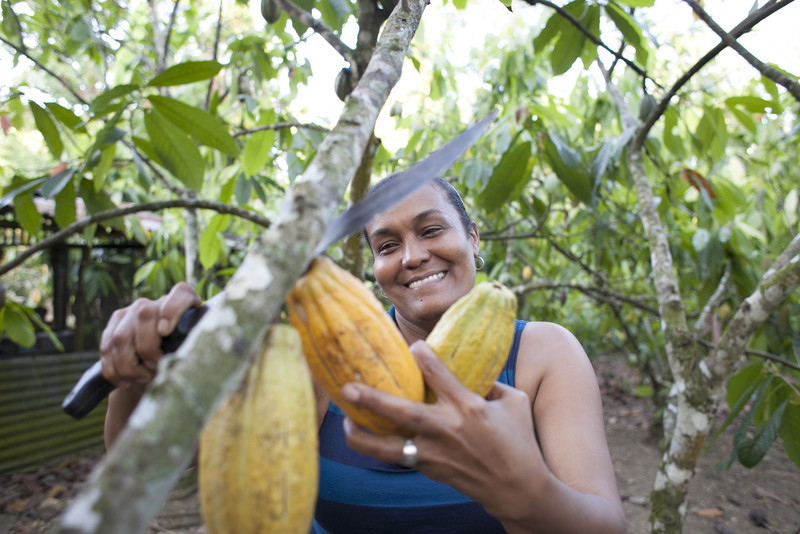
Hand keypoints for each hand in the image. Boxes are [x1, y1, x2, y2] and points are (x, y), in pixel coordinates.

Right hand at [99, 282, 200, 386]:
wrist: (159, 355)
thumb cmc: (182, 352)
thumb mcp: (191, 349)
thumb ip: (189, 348)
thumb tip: (177, 362)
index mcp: (182, 301)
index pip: (181, 293)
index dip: (172, 310)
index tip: (165, 332)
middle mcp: (154, 303)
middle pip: (144, 316)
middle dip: (147, 349)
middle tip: (156, 368)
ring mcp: (131, 311)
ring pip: (120, 337)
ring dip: (129, 366)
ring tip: (142, 379)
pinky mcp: (114, 323)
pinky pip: (106, 348)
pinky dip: (114, 370)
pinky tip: (125, 382)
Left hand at [341, 340, 545, 521]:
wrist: (518, 489)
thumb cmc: (519, 441)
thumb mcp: (514, 402)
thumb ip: (490, 382)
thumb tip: (470, 365)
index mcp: (469, 408)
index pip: (439, 376)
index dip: (422, 358)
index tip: (411, 346)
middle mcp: (447, 429)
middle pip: (404, 413)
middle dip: (374, 400)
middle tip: (348, 387)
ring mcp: (435, 453)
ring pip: (390, 447)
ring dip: (364, 436)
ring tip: (344, 422)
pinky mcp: (430, 469)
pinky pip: (397, 458)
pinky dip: (377, 448)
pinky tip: (363, 437)